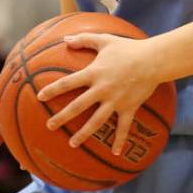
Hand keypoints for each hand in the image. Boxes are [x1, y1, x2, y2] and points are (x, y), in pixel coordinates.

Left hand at [36, 33, 158, 155]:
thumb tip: (65, 39)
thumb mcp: (104, 40)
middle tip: (49, 126)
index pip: (68, 83)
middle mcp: (102, 89)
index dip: (53, 89)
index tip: (40, 97)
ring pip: (96, 121)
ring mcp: (115, 101)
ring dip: (83, 133)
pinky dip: (120, 140)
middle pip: (77, 106)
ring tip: (72, 143)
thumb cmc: (128, 48)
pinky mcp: (129, 108)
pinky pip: (123, 127)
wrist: (153, 60)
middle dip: (62, 117)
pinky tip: (115, 152)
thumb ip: (83, 39)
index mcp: (94, 73)